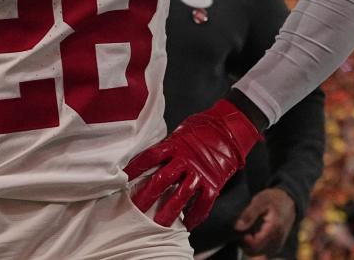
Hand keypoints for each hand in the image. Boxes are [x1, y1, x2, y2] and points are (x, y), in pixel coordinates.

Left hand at [125, 99, 262, 228]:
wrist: (230, 128)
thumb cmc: (202, 128)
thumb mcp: (180, 132)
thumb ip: (167, 147)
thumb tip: (149, 158)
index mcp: (174, 144)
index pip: (150, 157)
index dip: (135, 168)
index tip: (122, 178)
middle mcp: (185, 159)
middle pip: (162, 179)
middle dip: (147, 195)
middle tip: (135, 209)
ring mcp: (200, 171)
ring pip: (181, 194)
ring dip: (169, 211)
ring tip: (159, 224)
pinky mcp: (214, 182)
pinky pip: (204, 202)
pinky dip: (196, 215)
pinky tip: (188, 224)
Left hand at [236, 187, 296, 255]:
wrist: (289, 202)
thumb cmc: (274, 199)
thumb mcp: (260, 200)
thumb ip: (249, 214)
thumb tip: (237, 227)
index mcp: (274, 229)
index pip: (255, 245)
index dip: (244, 239)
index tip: (241, 227)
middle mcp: (277, 240)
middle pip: (254, 251)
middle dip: (244, 242)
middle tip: (243, 228)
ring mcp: (277, 245)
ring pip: (256, 252)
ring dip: (248, 244)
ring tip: (249, 229)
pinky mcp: (276, 246)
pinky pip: (261, 251)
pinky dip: (254, 244)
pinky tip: (253, 233)